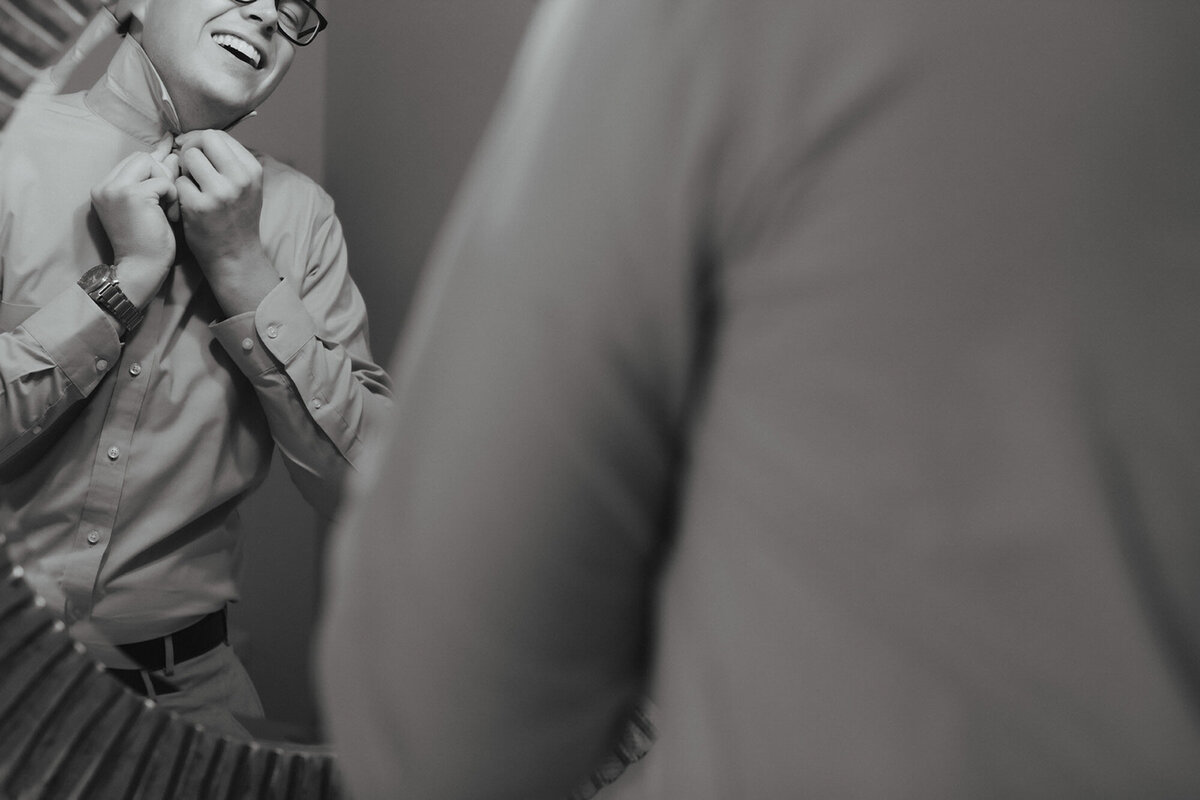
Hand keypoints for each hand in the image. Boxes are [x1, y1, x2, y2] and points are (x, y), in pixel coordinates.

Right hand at [90, 150, 180, 306]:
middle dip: (161, 173)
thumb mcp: (150, 206)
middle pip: (141, 157)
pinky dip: (172, 196)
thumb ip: (155, 179)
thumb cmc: (149, 242)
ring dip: (166, 183)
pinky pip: (163, 181)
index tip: (172, 160)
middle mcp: (105, 186)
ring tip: (167, 209)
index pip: (133, 160)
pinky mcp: (132, 195)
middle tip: (168, 198)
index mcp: (104, 188)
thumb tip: (172, 153)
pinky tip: (169, 216)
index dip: (155, 163)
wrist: (140, 269)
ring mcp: (115, 189)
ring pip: (149, 162)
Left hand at [174, 129, 279, 314]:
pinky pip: (178, 181)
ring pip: (188, 157)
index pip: (220, 136)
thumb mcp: (246, 187)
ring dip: (183, 169)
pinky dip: (178, 190)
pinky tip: (186, 202)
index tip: (193, 151)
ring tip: (189, 185)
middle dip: (190, 148)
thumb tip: (199, 137)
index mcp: (252, 170)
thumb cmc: (236, 219)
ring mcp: (220, 193)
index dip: (200, 140)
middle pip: (204, 139)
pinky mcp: (199, 207)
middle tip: (186, 164)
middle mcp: (240, 179)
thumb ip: (230, 162)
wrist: (235, 256)